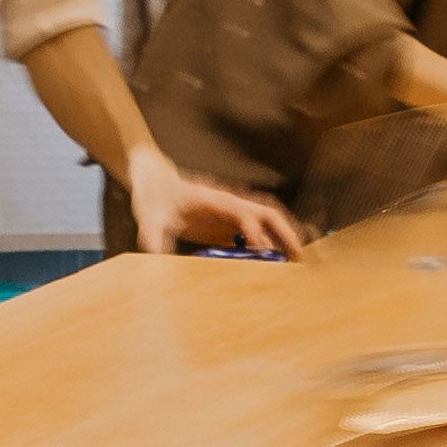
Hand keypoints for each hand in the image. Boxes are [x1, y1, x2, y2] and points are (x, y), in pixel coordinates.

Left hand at [127, 153, 305, 259]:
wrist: (154, 183)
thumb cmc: (154, 198)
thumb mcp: (149, 217)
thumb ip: (152, 234)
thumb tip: (154, 254)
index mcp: (214, 200)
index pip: (242, 213)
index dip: (254, 232)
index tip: (263, 253)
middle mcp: (229, 203)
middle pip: (267, 212)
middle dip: (284, 231)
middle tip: (298, 255)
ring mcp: (230, 213)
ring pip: (267, 220)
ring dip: (283, 235)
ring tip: (296, 259)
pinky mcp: (226, 224)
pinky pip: (254, 233)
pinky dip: (269, 244)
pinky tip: (275, 263)